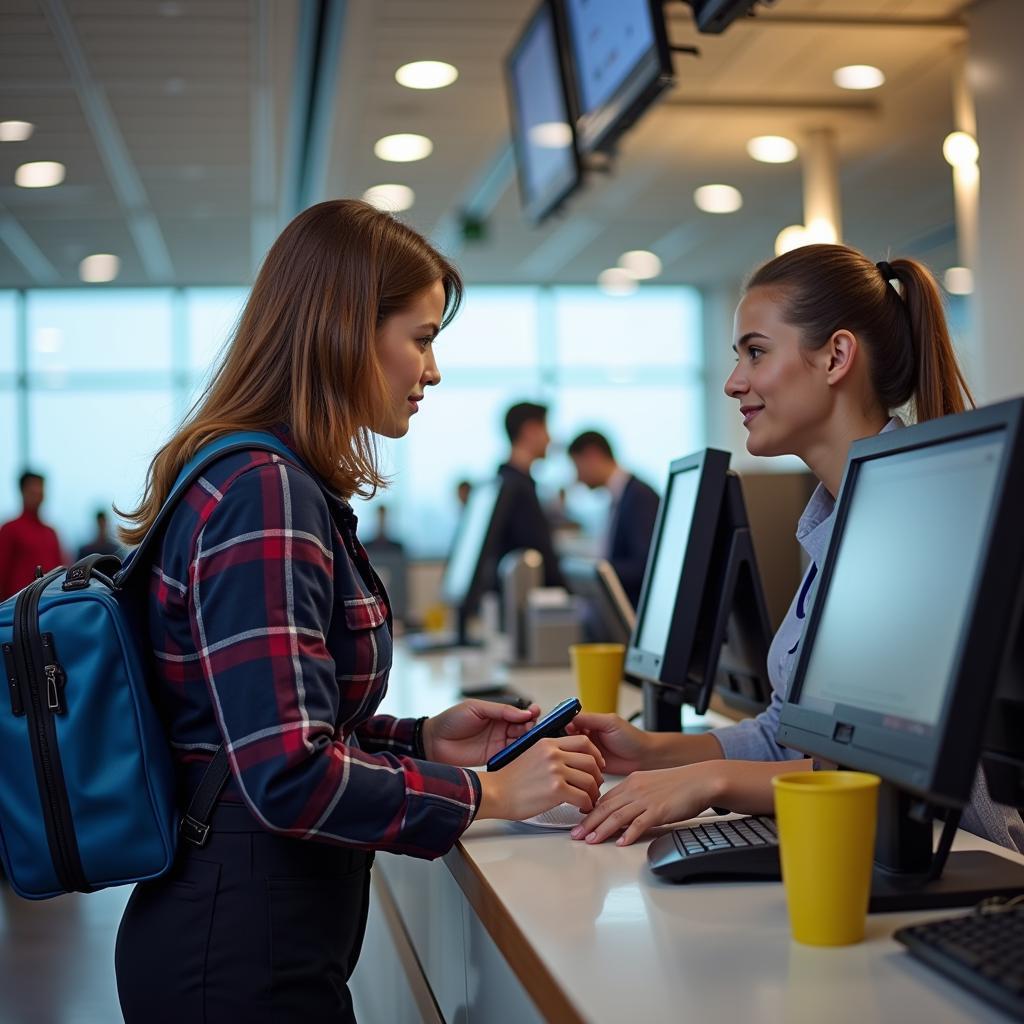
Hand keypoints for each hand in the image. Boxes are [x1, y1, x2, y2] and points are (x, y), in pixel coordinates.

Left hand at [422, 699, 539, 766]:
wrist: (433, 742)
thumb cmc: (451, 720)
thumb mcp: (476, 708)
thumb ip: (500, 710)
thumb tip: (523, 713)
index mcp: (497, 714)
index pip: (519, 713)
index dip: (529, 713)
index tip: (535, 712)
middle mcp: (500, 728)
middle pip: (524, 728)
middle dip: (531, 727)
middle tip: (531, 728)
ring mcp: (498, 743)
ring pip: (520, 742)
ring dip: (528, 741)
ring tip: (530, 740)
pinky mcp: (494, 758)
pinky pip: (511, 756)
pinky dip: (520, 755)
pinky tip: (524, 754)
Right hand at [476, 735, 605, 820]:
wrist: (495, 793)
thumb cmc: (510, 780)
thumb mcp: (531, 755)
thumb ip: (550, 755)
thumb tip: (567, 762)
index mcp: (548, 743)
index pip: (583, 741)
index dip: (596, 754)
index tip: (598, 764)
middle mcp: (554, 753)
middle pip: (590, 760)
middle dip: (598, 775)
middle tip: (596, 785)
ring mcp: (556, 770)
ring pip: (590, 779)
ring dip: (594, 792)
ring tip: (590, 799)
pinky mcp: (556, 789)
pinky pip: (583, 796)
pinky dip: (587, 804)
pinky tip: (583, 807)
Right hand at [564, 712, 654, 774]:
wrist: (645, 757)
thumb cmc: (632, 738)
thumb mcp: (610, 723)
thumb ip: (590, 719)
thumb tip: (571, 718)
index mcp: (590, 723)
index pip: (571, 722)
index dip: (566, 727)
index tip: (566, 731)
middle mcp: (588, 737)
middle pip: (569, 738)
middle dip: (568, 742)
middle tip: (570, 746)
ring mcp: (589, 752)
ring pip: (573, 752)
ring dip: (574, 755)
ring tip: (578, 756)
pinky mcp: (592, 765)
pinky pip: (580, 766)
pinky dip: (579, 766)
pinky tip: (581, 766)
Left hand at [570, 761, 727, 846]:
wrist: (701, 780)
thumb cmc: (679, 784)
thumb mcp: (650, 784)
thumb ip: (634, 795)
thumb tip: (621, 810)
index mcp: (632, 781)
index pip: (605, 799)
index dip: (589, 812)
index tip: (580, 822)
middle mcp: (635, 789)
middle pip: (605, 807)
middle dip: (588, 823)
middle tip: (576, 835)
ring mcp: (646, 800)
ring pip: (617, 816)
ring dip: (601, 830)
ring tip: (590, 841)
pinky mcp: (659, 810)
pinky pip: (640, 824)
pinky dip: (628, 834)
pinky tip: (620, 842)